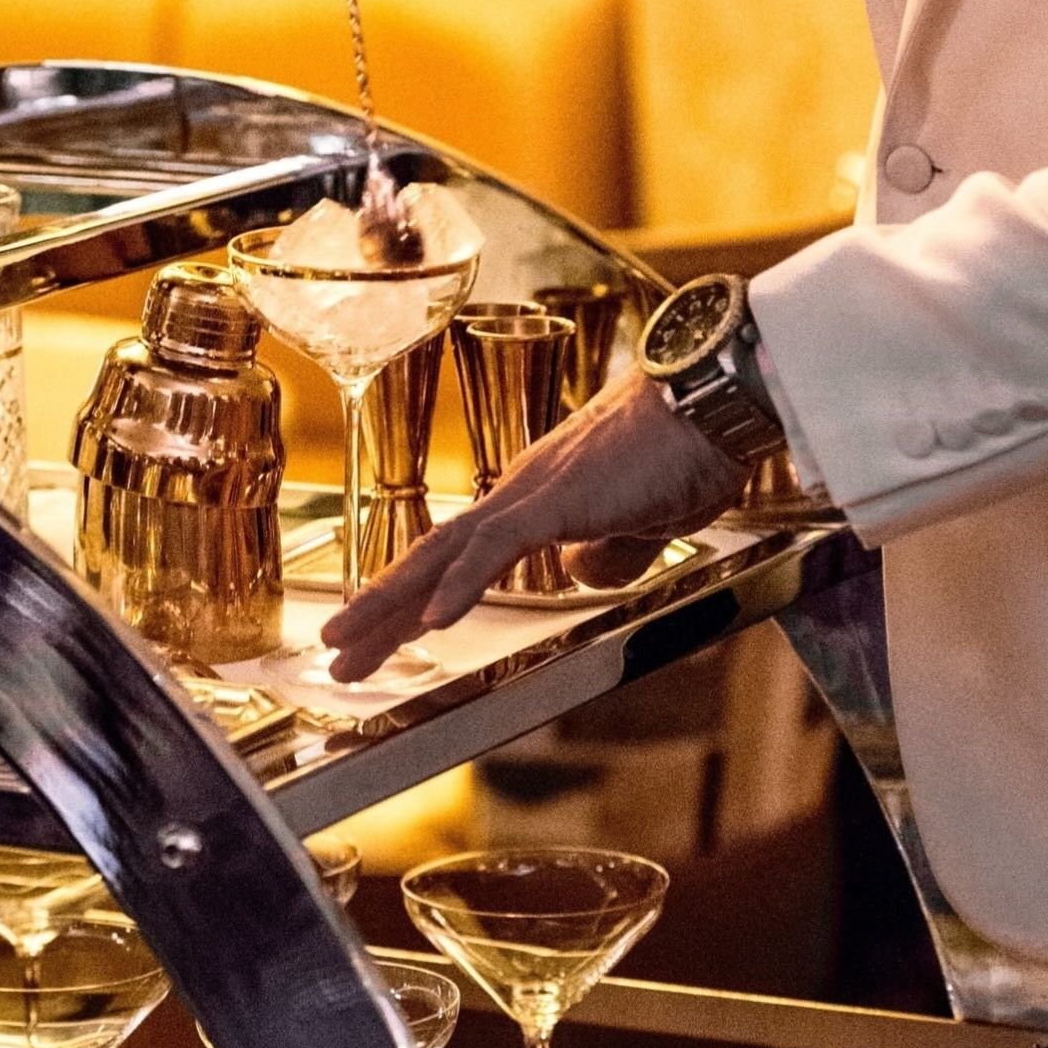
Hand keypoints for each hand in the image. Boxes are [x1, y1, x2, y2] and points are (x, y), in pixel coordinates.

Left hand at [323, 369, 749, 681]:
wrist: (713, 395)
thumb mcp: (645, 523)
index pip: (458, 554)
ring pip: (442, 552)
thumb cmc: (690, 450)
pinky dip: (458, 586)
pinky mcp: (556, 498)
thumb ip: (609, 553)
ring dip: (389, 603)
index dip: (414, 594)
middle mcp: (519, 491)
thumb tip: (578, 579)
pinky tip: (429, 622)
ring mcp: (532, 492)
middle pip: (429, 555)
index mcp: (537, 498)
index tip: (381, 632)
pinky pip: (495, 548)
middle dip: (378, 608)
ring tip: (346, 645)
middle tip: (334, 651)